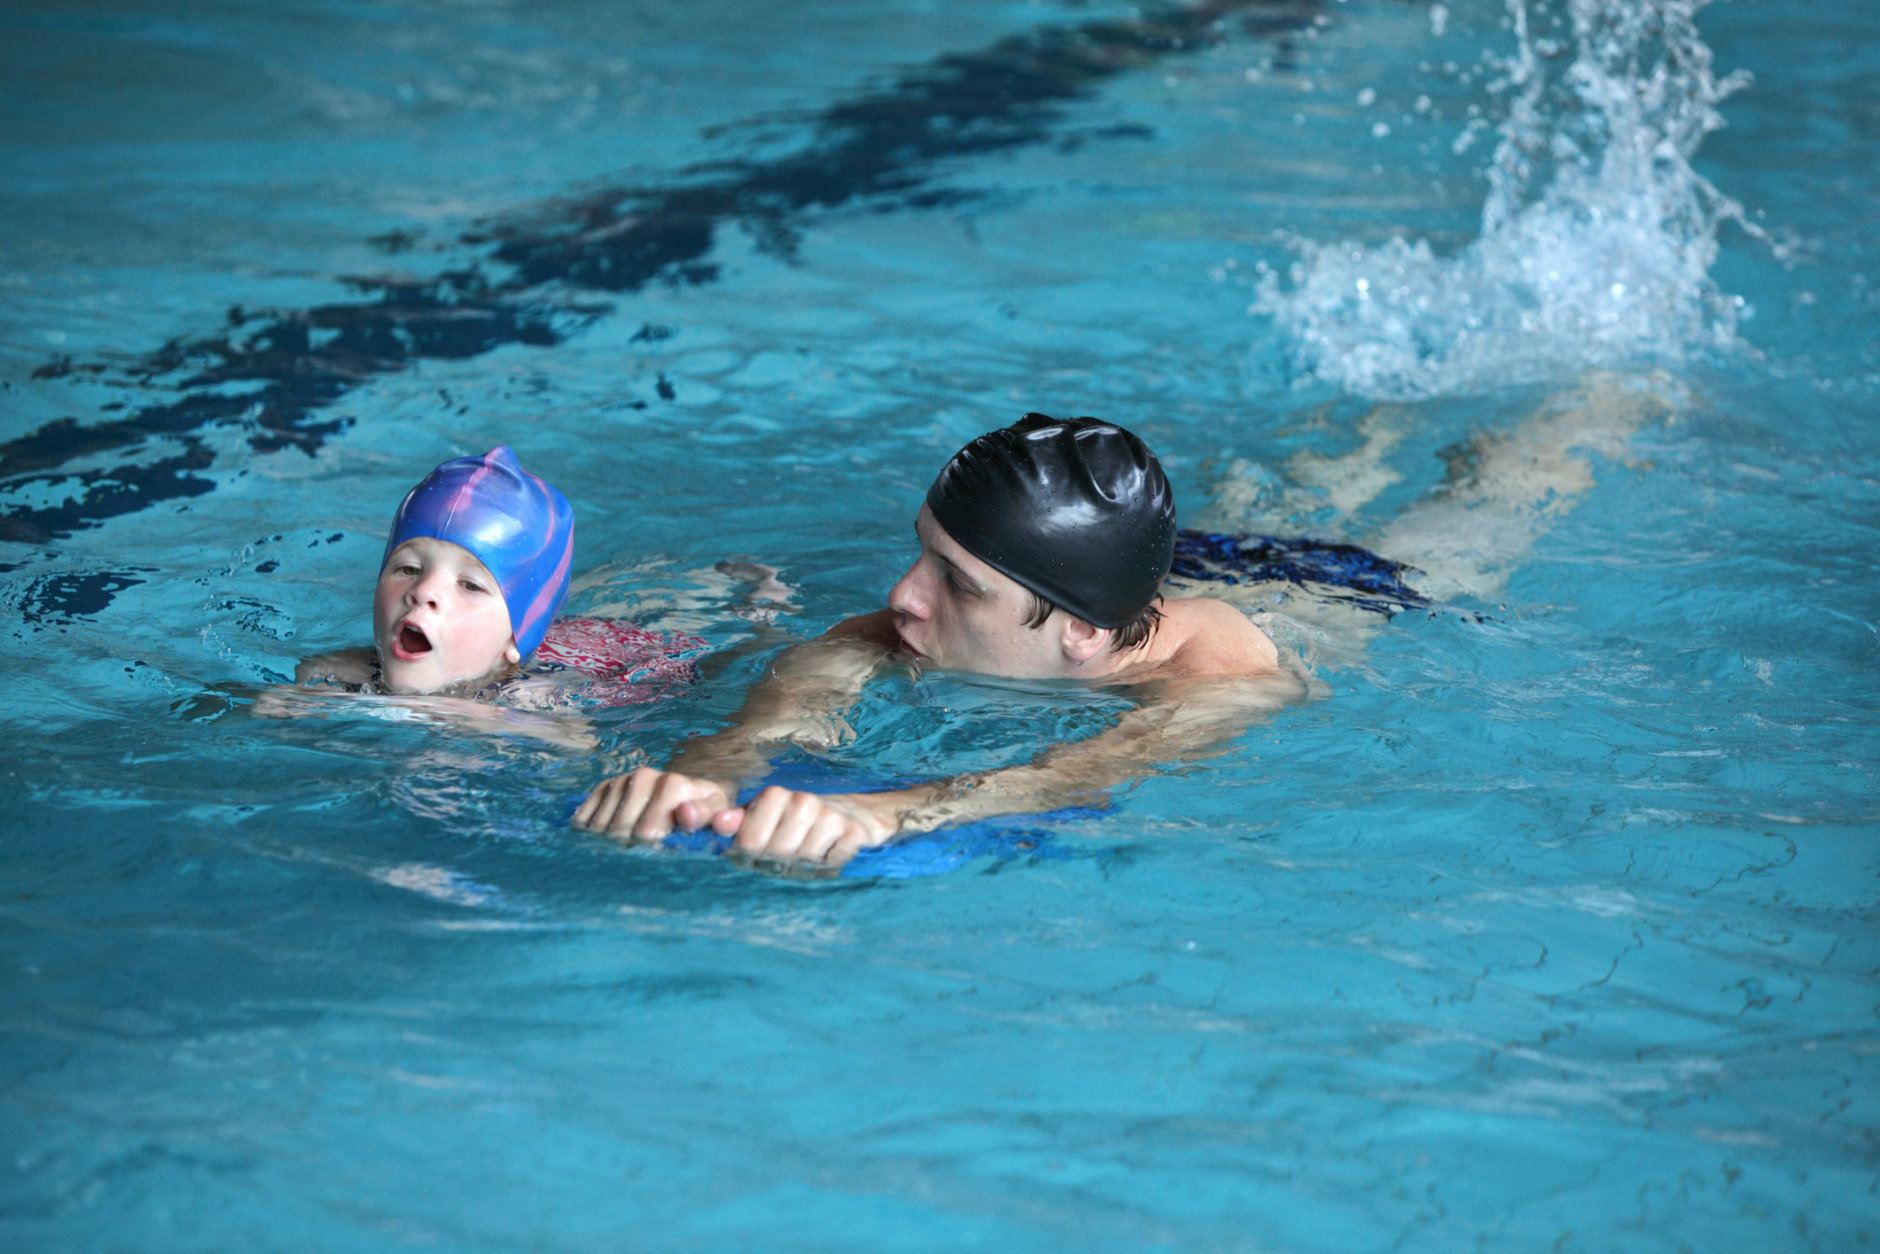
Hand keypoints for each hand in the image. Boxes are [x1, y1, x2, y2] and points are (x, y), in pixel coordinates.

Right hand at [573, 767, 735, 842]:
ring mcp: (621, 781)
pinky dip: (592, 836)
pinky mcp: (603, 787)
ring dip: (610, 846)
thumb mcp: (715, 818)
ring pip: (598, 829)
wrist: (687, 792)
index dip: (648, 850)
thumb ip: (714, 819)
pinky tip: (611, 840)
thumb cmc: (703, 814)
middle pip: (619, 833)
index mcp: (672, 785)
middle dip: (629, 850)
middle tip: (644, 855)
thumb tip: (686, 814)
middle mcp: (644, 777)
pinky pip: (583, 820)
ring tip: (631, 848)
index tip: (656, 855)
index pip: (646, 831)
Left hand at [712, 788, 893, 868]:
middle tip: (789, 858)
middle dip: (781, 862)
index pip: (750, 841)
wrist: (855, 816)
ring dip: (807, 865)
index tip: (762, 853)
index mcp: (775, 796)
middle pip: (778, 852)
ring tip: (809, 857)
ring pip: (806, 858)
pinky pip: (834, 861)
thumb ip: (738, 824)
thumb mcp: (764, 822)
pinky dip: (830, 865)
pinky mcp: (855, 832)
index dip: (754, 856)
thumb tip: (719, 823)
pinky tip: (830, 855)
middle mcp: (804, 801)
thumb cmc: (798, 826)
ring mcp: (831, 815)